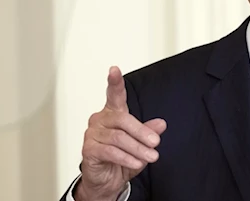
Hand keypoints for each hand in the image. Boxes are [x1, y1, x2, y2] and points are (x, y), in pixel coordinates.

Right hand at [75, 66, 166, 200]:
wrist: (107, 180)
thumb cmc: (121, 158)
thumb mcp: (140, 144)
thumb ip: (149, 132)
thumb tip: (161, 124)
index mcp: (113, 113)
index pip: (114, 94)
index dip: (114, 82)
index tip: (114, 69)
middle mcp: (101, 120)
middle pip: (122, 119)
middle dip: (142, 132)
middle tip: (155, 142)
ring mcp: (92, 134)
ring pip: (118, 137)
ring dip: (137, 148)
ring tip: (150, 156)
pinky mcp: (88, 149)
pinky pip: (110, 151)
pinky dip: (126, 158)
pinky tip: (136, 163)